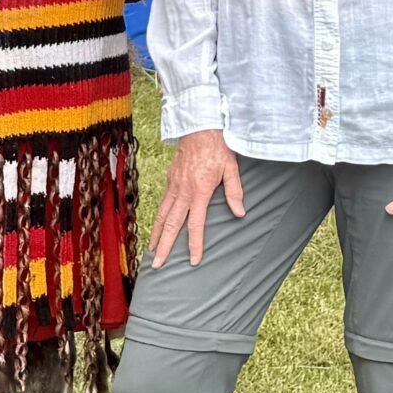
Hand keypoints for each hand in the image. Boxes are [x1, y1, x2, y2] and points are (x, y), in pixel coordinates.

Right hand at [149, 130, 243, 267]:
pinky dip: (158, 219)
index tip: (193, 260)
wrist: (199, 128)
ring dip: (156, 235)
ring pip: (162, 215)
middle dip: (164, 246)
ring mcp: (174, 185)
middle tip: (157, 265)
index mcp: (199, 190)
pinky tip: (157, 228)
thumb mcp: (231, 168)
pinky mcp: (170, 180)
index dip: (195, 244)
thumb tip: (240, 213)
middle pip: (172, 224)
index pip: (196, 224)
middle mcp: (183, 191)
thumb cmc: (218, 148)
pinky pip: (162, 204)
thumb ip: (234, 192)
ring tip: (152, 251)